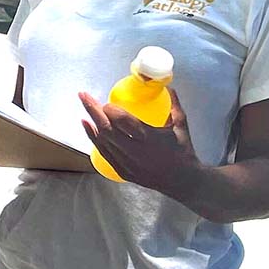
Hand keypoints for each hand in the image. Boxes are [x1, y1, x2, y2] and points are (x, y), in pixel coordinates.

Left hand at [78, 87, 201, 199]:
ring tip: (84, 108)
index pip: (123, 121)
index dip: (110, 110)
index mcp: (150, 138)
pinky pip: (104, 153)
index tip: (107, 102)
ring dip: (91, 124)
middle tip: (84, 96)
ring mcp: (128, 164)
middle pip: (107, 129)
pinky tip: (87, 127)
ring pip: (103, 142)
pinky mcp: (124, 172)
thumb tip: (167, 87)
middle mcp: (136, 152)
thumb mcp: (181, 125)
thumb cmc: (183, 151)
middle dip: (93, 110)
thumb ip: (172, 104)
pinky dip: (94, 139)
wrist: (184, 181)